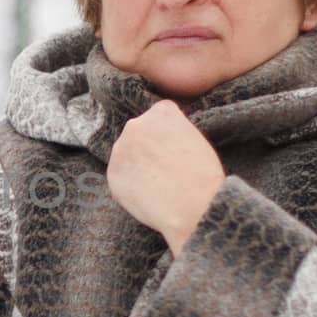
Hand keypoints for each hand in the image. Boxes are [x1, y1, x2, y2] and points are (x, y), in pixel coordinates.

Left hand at [106, 101, 224, 254]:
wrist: (195, 205)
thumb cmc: (203, 175)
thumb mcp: (196, 138)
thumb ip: (173, 131)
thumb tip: (160, 138)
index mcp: (161, 111)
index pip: (160, 116)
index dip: (170, 136)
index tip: (178, 149)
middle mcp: (135, 124)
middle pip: (140, 134)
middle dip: (149, 148)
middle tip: (167, 169)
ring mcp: (120, 149)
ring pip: (128, 156)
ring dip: (138, 166)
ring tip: (159, 184)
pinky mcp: (112, 175)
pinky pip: (122, 178)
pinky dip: (132, 186)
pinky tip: (149, 194)